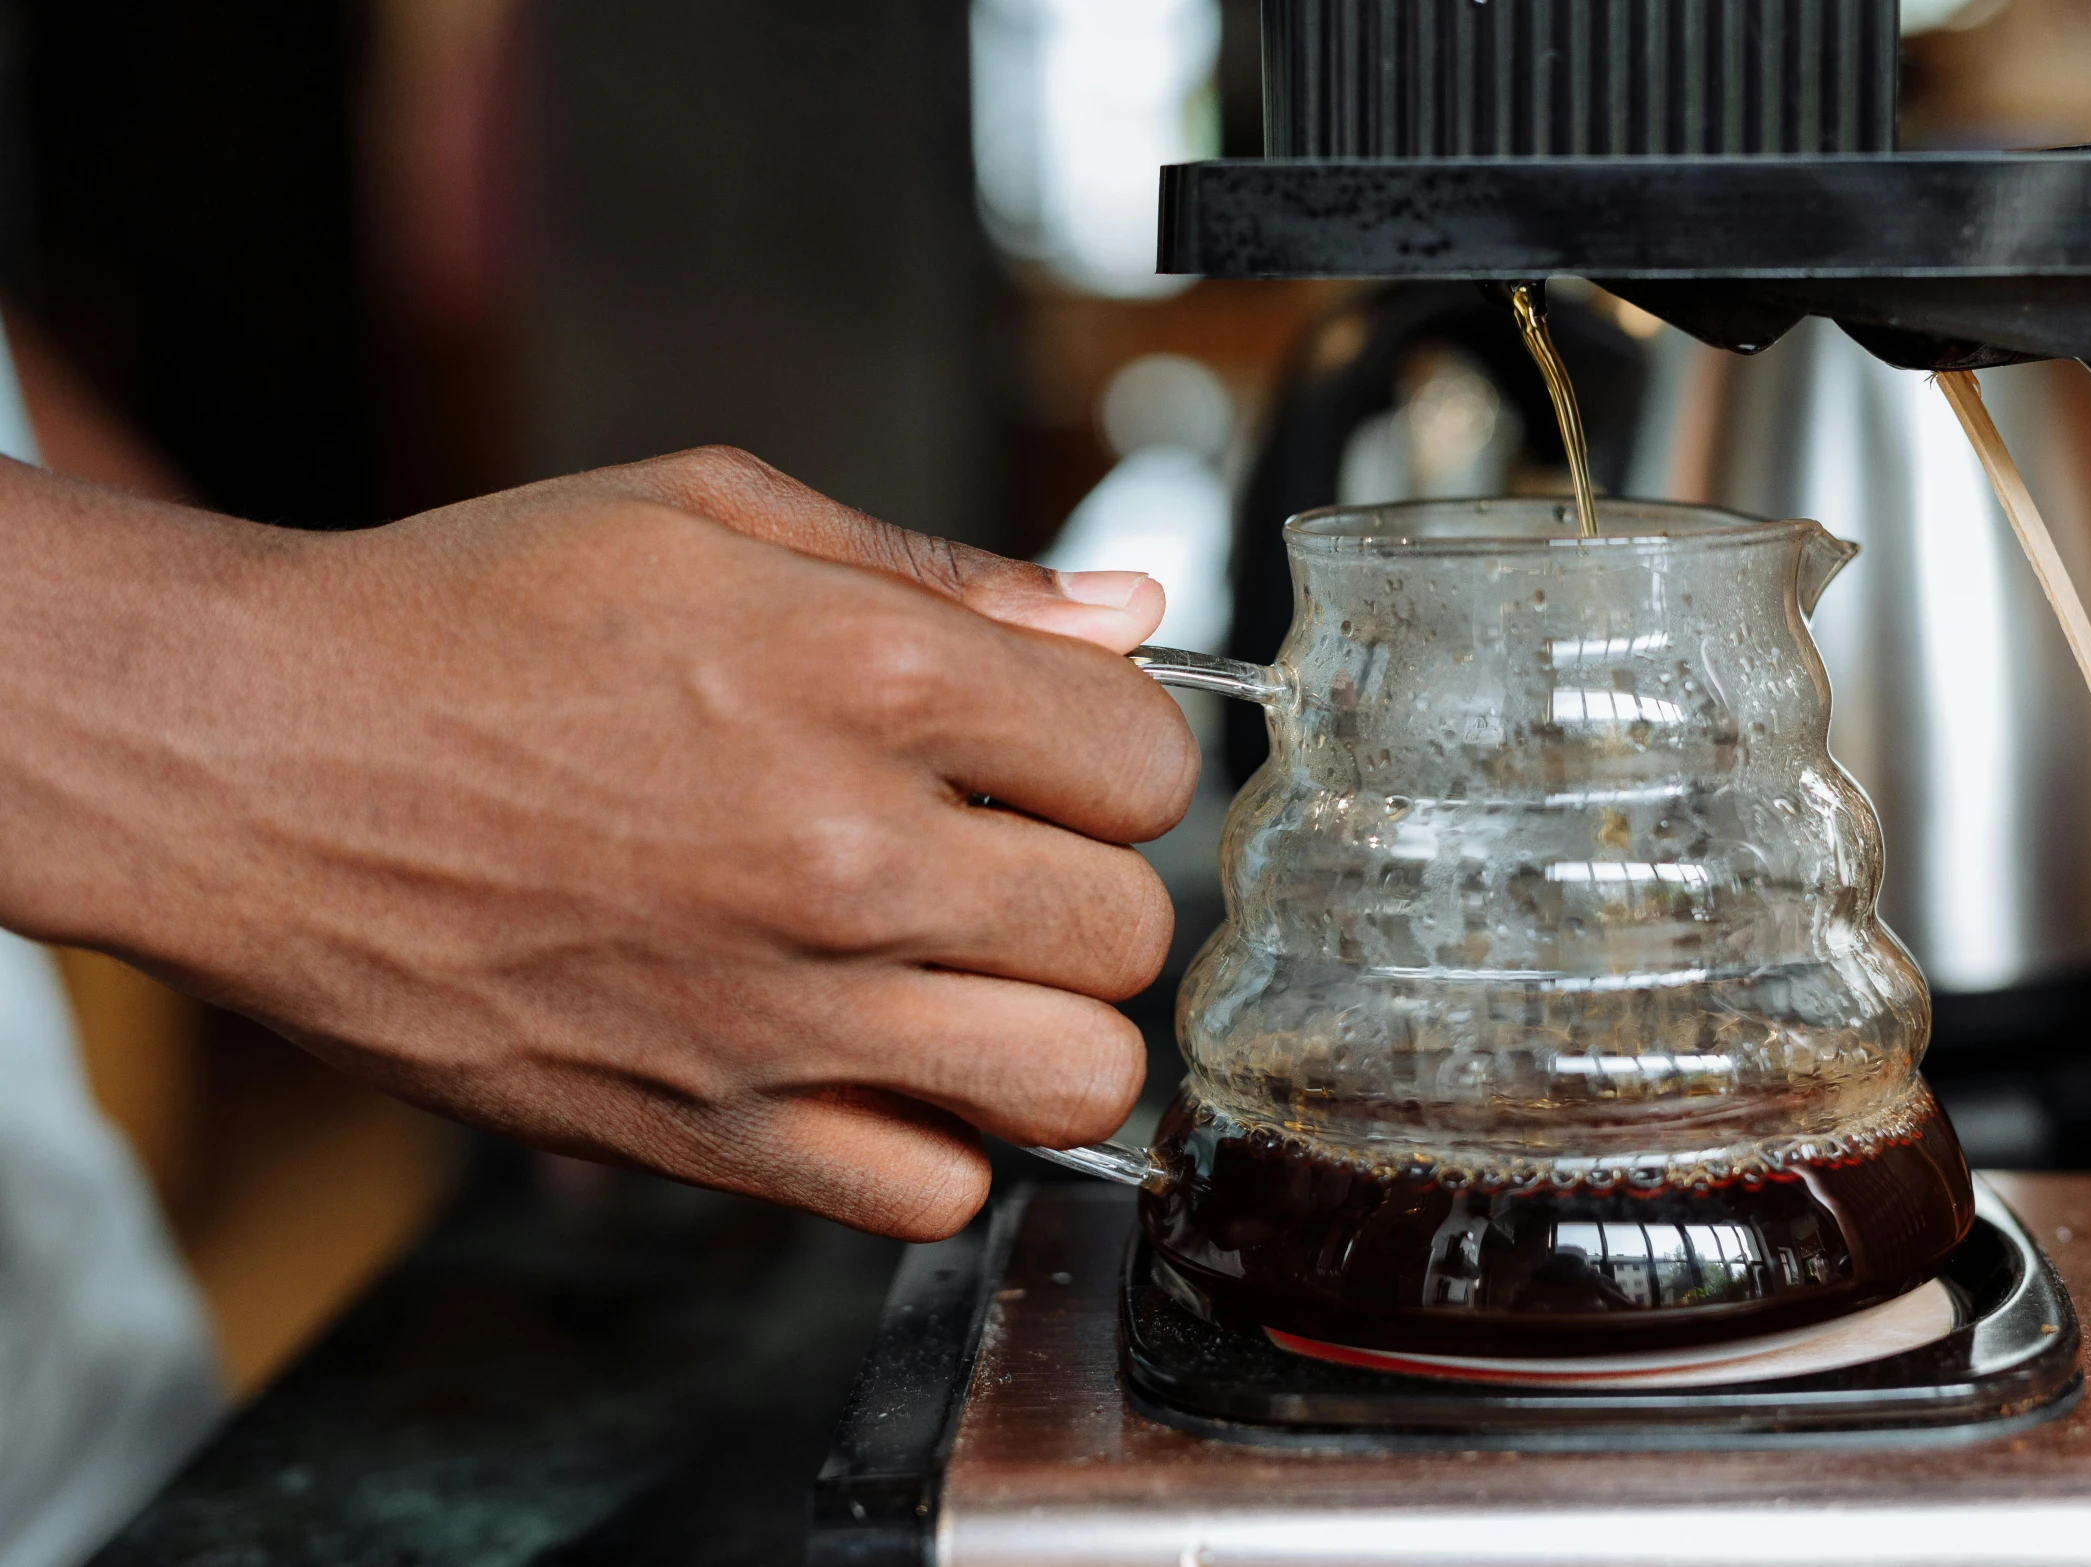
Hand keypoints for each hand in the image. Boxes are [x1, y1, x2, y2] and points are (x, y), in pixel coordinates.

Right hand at [0, 448, 1196, 1238]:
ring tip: (966, 974)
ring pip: (1075, 1078)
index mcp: (869, 674)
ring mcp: (782, 1010)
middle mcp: (847, 855)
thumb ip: (944, 569)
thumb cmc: (470, 618)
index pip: (1147, 761)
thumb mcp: (709, 512)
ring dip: (1045, 1025)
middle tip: (1001, 862)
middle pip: (1129, 930)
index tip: (1051, 757)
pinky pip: (932, 1192)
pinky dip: (930, 1138)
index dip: (1113, 755)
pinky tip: (869, 1059)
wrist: (259, 759)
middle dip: (1087, 888)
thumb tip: (1129, 615)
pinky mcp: (706, 1130)